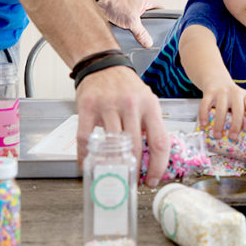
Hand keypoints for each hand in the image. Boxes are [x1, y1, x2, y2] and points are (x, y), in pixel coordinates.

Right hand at [74, 65, 168, 186]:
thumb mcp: (147, 101)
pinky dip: (86, 156)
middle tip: (131, 181)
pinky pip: (86, 139)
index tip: (151, 180)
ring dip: (112, 166)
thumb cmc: (126, 87)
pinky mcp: (88, 107)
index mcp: (150, 105)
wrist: (102, 64)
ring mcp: (108, 105)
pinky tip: (88, 164)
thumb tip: (155, 158)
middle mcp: (131, 105)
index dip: (157, 166)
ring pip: (112, 145)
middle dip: (134, 170)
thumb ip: (151, 125)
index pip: (160, 142)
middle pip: (136, 147)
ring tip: (112, 176)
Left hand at [96, 0, 160, 47]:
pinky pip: (130, 22)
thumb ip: (141, 33)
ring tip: (140, 36)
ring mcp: (131, 8)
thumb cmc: (116, 4)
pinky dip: (130, 27)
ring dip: (138, 27)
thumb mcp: (132, 22)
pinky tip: (130, 33)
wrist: (101, 0)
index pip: (161, 8)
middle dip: (150, 26)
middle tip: (152, 35)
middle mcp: (140, 3)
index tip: (166, 27)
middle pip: (150, 16)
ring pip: (140, 20)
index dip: (164, 17)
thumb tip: (148, 42)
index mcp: (146, 1)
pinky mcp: (123, 12)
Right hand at [199, 83, 245, 139]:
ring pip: (221, 109)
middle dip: (235, 125)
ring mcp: (222, 92)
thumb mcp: (242, 101)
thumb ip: (244, 114)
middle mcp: (236, 93)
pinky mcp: (209, 92)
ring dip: (219, 124)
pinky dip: (204, 115)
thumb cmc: (231, 97)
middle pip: (237, 110)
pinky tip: (204, 124)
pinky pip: (205, 105)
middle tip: (232, 137)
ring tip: (217, 136)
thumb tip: (244, 136)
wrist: (217, 79)